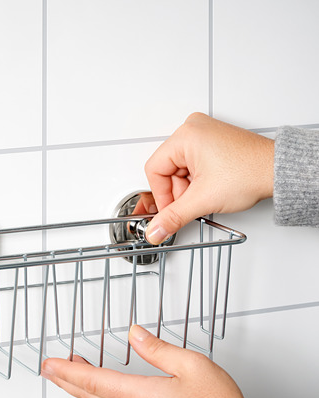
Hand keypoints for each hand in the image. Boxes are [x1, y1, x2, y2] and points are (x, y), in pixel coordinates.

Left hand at [41, 325, 251, 397]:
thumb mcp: (192, 366)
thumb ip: (157, 349)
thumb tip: (134, 334)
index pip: (92, 381)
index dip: (67, 371)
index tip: (49, 365)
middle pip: (91, 397)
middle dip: (68, 381)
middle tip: (52, 370)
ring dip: (89, 390)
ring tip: (81, 374)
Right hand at [144, 112, 274, 243]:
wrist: (279, 172)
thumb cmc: (251, 173)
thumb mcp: (203, 199)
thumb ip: (173, 217)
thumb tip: (155, 230)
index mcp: (185, 135)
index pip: (154, 170)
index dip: (161, 195)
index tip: (170, 211)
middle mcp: (192, 129)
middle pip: (167, 170)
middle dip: (178, 192)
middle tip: (193, 203)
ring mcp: (203, 134)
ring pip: (180, 170)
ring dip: (189, 188)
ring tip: (208, 194)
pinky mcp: (212, 142)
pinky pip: (192, 165)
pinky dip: (197, 181)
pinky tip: (211, 187)